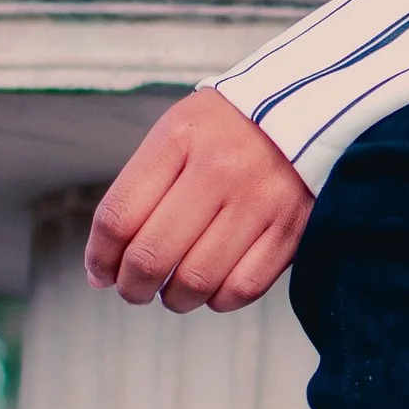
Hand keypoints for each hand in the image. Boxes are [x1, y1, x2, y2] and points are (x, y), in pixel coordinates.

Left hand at [85, 89, 312, 311]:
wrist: (308, 108)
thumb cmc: (227, 129)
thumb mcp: (176, 134)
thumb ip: (137, 194)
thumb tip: (101, 271)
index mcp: (179, 139)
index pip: (118, 217)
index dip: (100, 257)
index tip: (100, 272)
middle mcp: (219, 169)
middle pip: (151, 256)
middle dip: (131, 287)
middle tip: (133, 290)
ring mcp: (259, 200)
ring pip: (196, 280)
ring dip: (173, 299)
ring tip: (171, 293)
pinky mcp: (293, 227)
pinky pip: (244, 287)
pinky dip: (219, 300)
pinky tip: (212, 289)